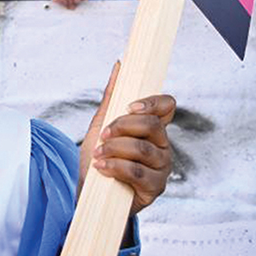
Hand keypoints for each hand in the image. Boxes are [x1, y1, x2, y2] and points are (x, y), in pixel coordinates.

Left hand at [80, 62, 175, 215]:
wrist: (88, 191)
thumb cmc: (98, 156)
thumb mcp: (101, 124)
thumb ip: (112, 97)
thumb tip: (120, 65)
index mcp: (153, 127)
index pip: (167, 105)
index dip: (152, 102)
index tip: (130, 106)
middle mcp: (162, 146)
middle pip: (153, 126)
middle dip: (123, 126)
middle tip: (104, 134)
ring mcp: (161, 168)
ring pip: (143, 150)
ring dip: (115, 149)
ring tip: (98, 154)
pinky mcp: (155, 189)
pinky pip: (138, 173)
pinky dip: (116, 167)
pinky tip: (102, 168)